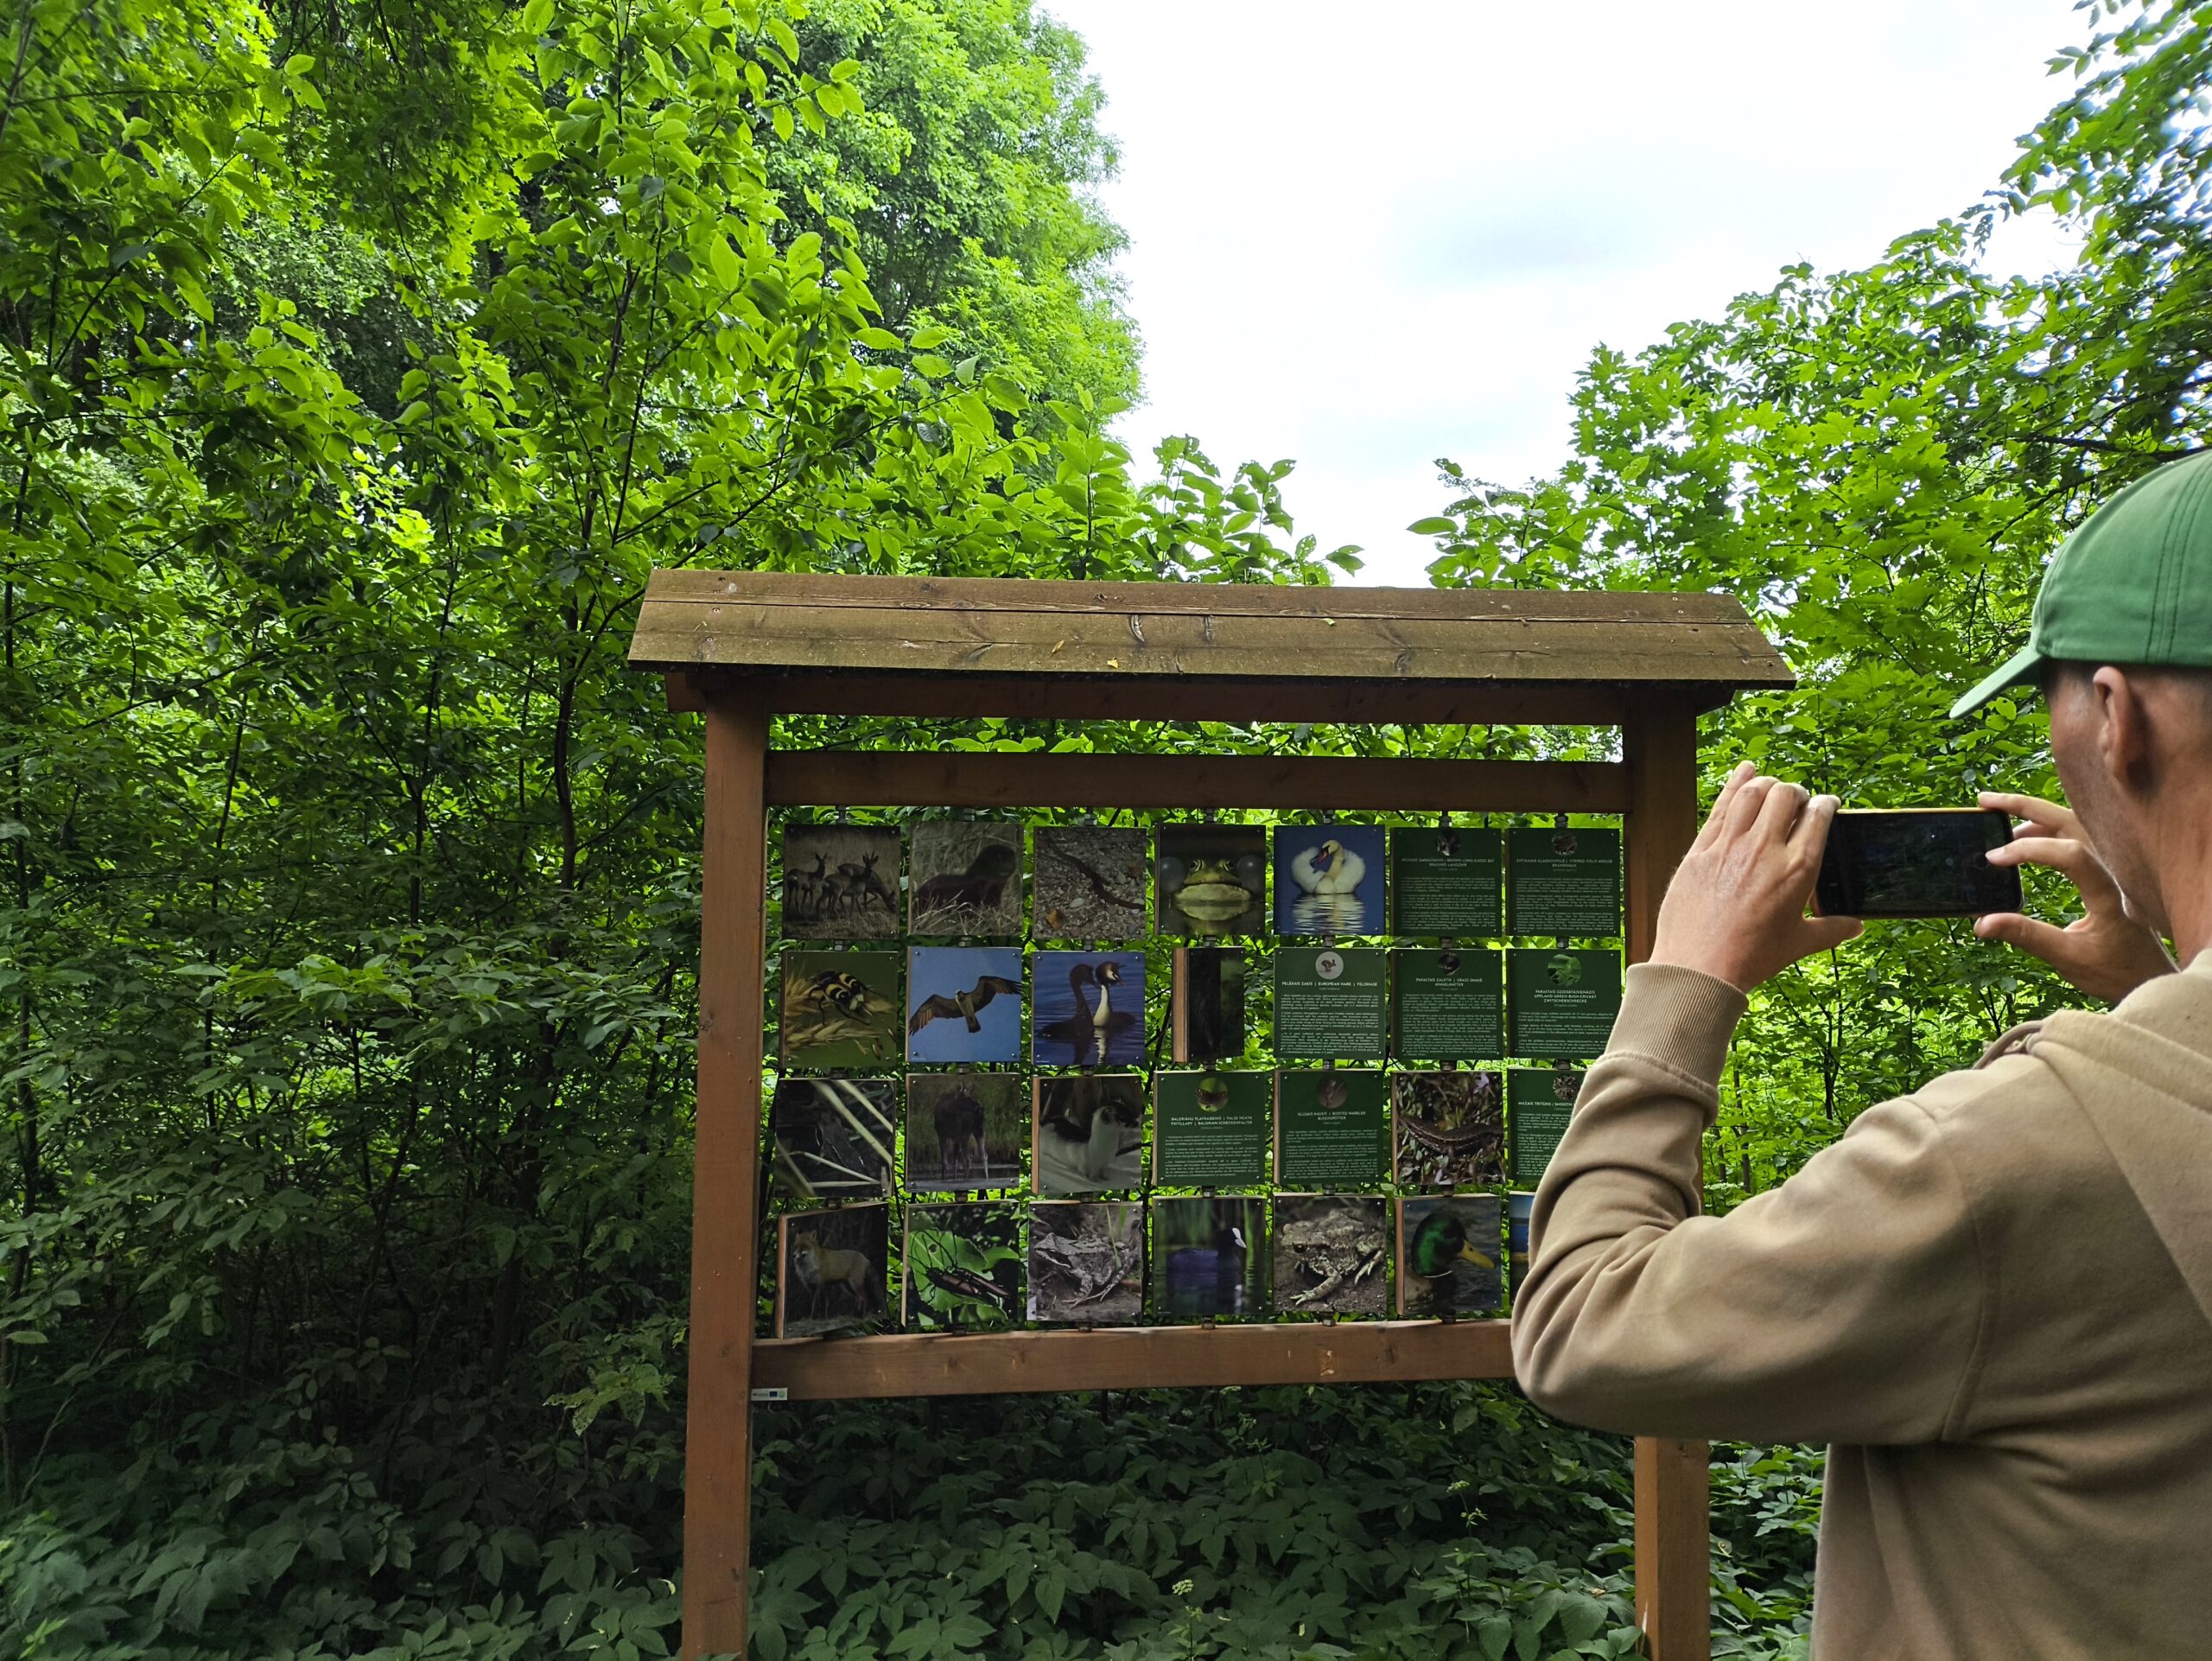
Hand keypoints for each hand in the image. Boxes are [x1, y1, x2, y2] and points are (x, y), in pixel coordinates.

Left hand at [1650, 762, 1862, 992]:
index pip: (1819, 817)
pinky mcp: (1701, 849)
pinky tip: (1744, 771)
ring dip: (1766, 784)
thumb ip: (1831, 930)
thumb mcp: (1798, 944)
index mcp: (1798, 870)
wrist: (1699, 967)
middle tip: (1795, 801)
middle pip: (1786, 796)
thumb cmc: (1750, 957)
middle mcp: (1766, 850)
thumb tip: (1856, 927)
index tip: (1826, 804)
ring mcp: (1730, 846)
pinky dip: (1735, 783)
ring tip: (1771, 788)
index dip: (1826, 804)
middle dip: (1796, 792)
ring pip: (1752, 793)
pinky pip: (1721, 806)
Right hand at [1973, 791, 2175, 1002]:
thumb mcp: (2067, 958)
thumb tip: (1982, 923)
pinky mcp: (2103, 873)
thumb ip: (2027, 936)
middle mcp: (2111, 871)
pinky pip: (2073, 839)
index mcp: (2108, 892)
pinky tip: (2024, 838)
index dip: (2029, 850)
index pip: (2070, 853)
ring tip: (1998, 819)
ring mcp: (2108, 869)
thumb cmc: (2114, 971)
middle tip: (1986, 803)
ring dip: (2034, 816)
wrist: (2147, 976)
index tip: (1993, 859)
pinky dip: (2045, 831)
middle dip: (2025, 807)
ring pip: (2072, 826)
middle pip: (2070, 823)